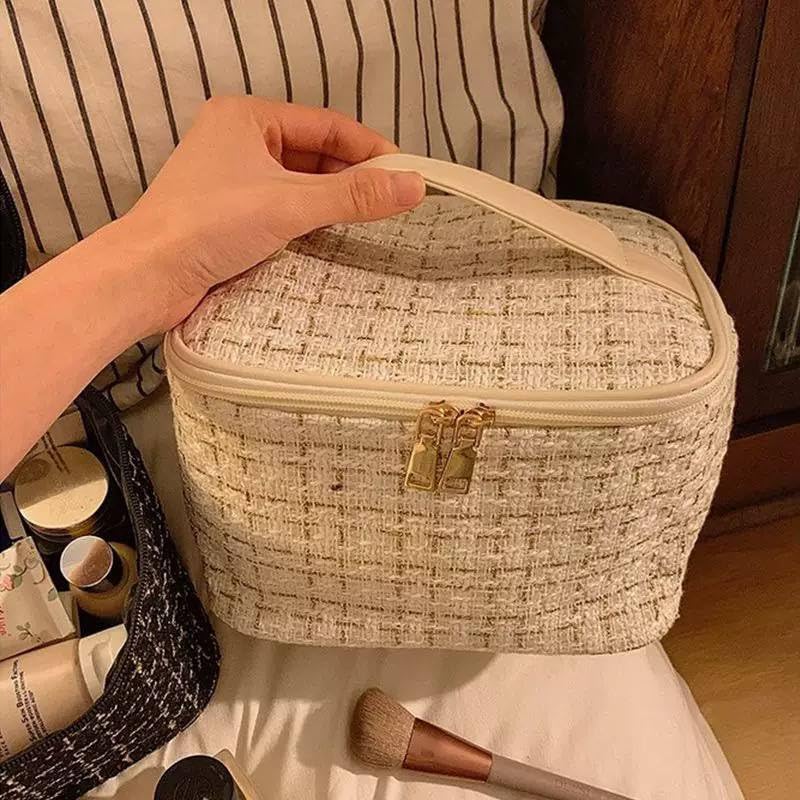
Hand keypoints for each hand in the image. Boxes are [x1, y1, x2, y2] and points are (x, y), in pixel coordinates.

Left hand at [120, 96, 425, 329]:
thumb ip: (353, 195)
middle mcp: (238, 142)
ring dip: (331, 200)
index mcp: (247, 118)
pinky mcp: (229, 215)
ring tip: (368, 220)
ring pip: (299, 183)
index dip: (369, 148)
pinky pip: (282, 208)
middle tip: (392, 202)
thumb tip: (413, 185)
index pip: (326, 125)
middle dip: (352, 177)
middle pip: (314, 154)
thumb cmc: (206, 225)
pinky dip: (308, 219)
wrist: (147, 276)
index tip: (406, 173)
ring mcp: (232, 180)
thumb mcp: (290, 203)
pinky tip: (330, 235)